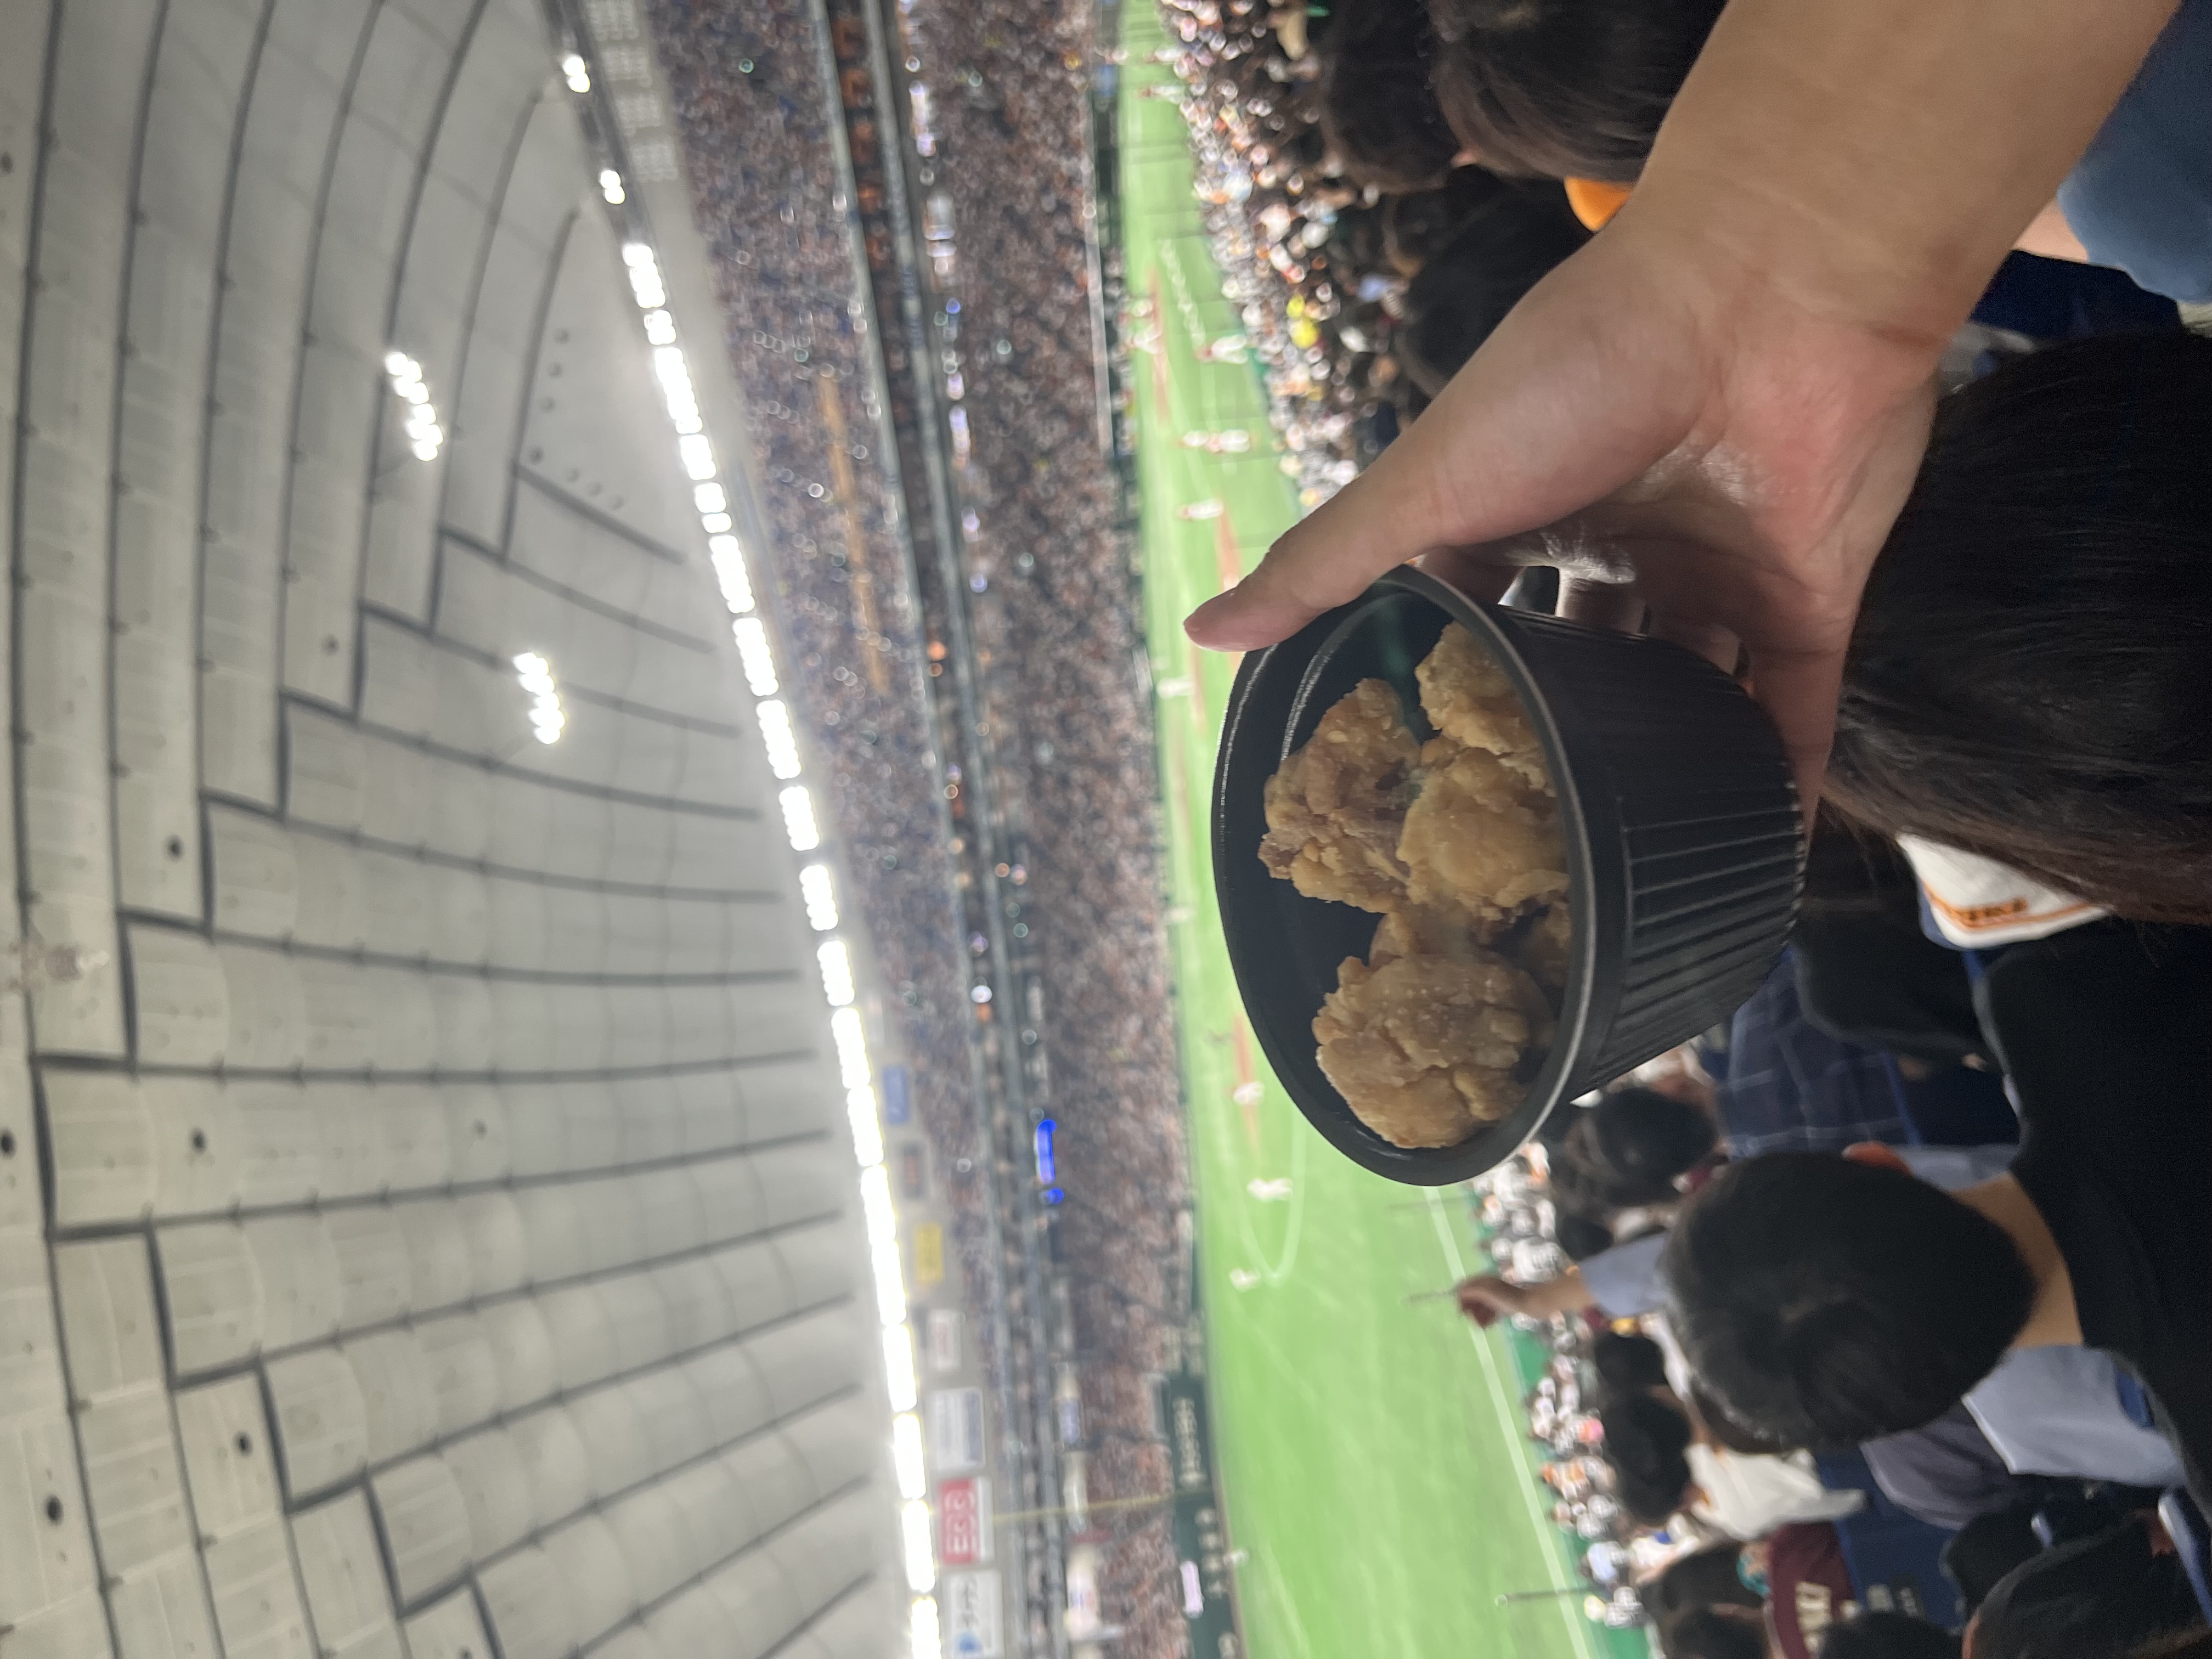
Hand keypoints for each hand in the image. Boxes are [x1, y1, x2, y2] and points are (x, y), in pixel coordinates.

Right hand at [1185, 210, 1942, 810]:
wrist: (1767, 289)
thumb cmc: (1582, 366)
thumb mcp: (1431, 478)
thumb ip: (1327, 562)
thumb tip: (1204, 634)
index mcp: (1526, 514)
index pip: (1474, 620)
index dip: (1448, 695)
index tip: (1417, 786)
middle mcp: (1618, 549)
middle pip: (1581, 671)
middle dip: (1558, 746)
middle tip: (1519, 851)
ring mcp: (1714, 575)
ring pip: (1685, 701)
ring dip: (1663, 774)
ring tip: (1627, 878)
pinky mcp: (1806, 596)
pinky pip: (1794, 712)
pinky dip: (1779, 787)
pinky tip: (1753, 869)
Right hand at [1456, 1275, 1530, 1321]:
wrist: (1531, 1304)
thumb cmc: (1509, 1298)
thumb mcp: (1487, 1292)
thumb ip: (1471, 1290)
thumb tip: (1458, 1292)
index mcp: (1483, 1281)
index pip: (1464, 1287)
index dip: (1461, 1299)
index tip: (1462, 1312)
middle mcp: (1488, 1287)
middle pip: (1471, 1298)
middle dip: (1471, 1310)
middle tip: (1475, 1321)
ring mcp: (1495, 1296)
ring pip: (1480, 1307)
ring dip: (1478, 1317)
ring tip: (1482, 1326)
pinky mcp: (1502, 1306)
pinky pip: (1489, 1312)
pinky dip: (1486, 1318)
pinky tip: (1488, 1325)